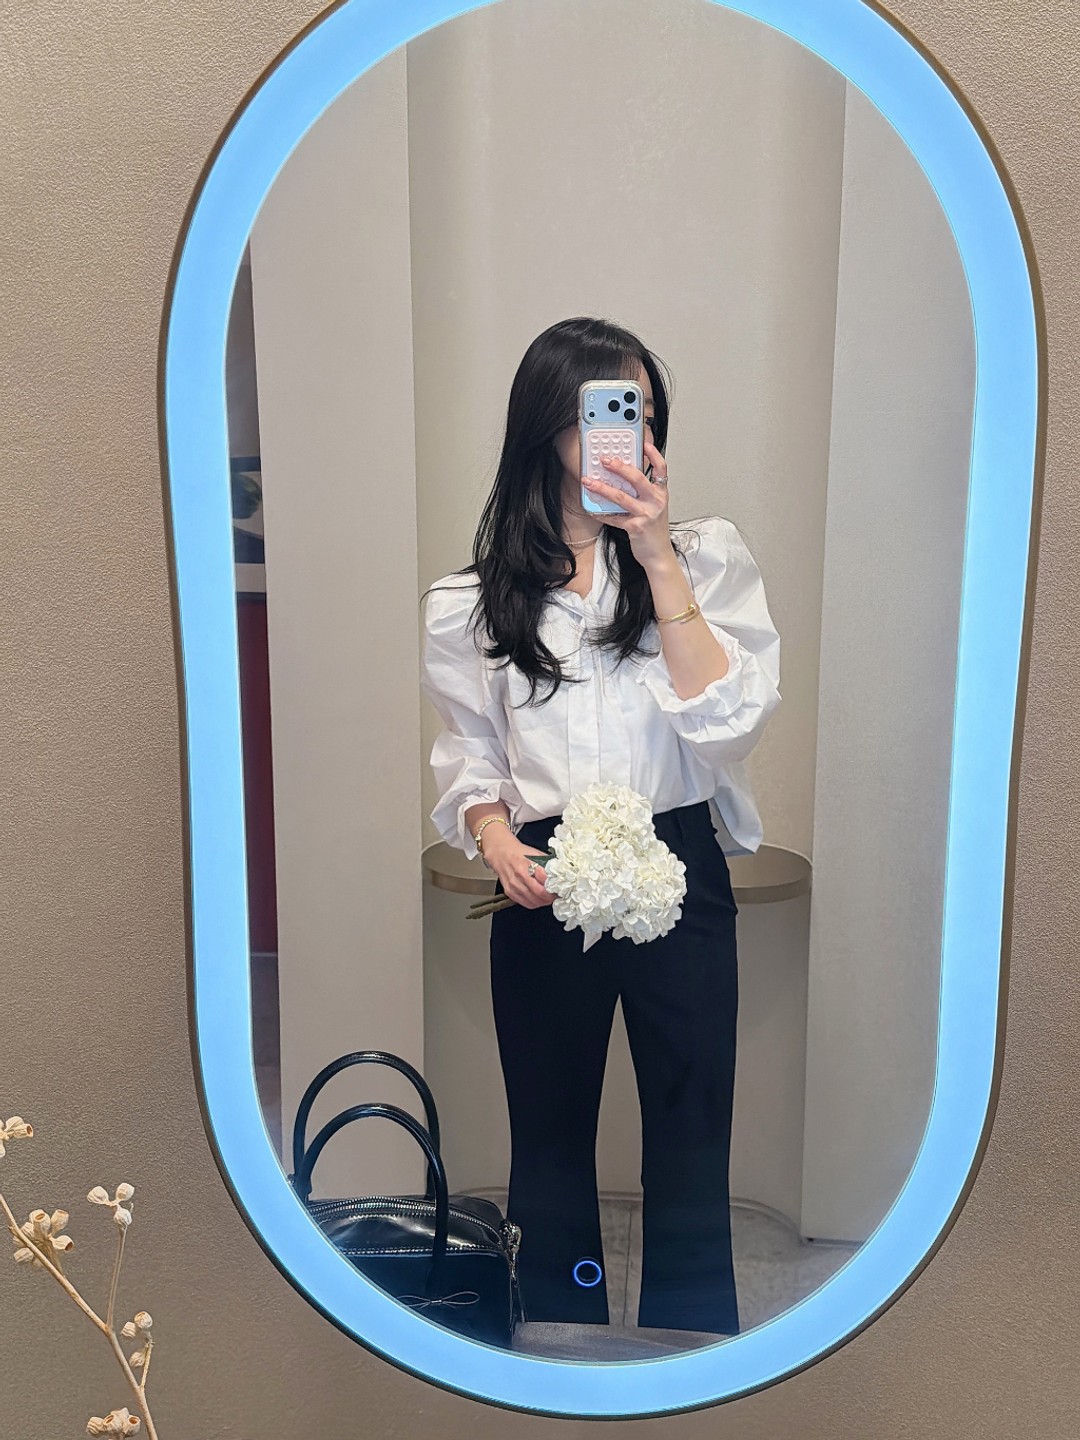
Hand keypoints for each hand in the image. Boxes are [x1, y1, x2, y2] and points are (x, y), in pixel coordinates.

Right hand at [481, 826, 554, 908]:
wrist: (501, 853)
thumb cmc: (520, 853)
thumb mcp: (536, 853)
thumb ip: (548, 864)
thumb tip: (562, 873)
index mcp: (528, 863)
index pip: (545, 879)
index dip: (555, 885)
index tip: (560, 887)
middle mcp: (520, 875)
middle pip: (540, 892)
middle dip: (551, 896)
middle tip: (556, 895)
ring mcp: (514, 885)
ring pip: (534, 901)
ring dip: (544, 901)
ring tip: (549, 897)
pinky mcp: (510, 892)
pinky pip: (526, 904)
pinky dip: (535, 903)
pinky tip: (539, 899)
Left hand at [582, 439, 671, 569]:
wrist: (659, 555)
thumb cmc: (655, 531)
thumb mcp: (655, 508)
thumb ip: (644, 494)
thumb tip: (622, 479)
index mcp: (661, 494)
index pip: (661, 469)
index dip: (653, 454)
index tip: (643, 444)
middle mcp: (656, 501)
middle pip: (637, 478)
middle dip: (619, 467)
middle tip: (605, 460)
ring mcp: (646, 514)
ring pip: (621, 497)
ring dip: (602, 488)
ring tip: (589, 481)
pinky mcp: (635, 527)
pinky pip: (614, 517)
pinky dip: (601, 513)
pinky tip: (592, 509)